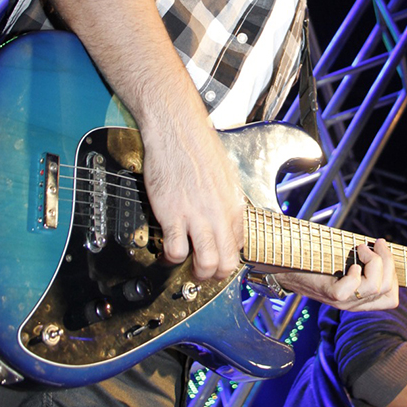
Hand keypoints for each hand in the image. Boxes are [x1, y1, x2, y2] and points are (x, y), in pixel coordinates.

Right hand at [141, 118, 244, 280]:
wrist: (178, 129)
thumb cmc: (200, 146)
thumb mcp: (226, 175)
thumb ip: (229, 203)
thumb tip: (230, 223)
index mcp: (233, 205)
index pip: (239, 247)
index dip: (228, 259)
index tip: (218, 260)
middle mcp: (218, 214)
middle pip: (225, 263)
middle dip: (216, 277)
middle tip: (204, 275)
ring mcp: (195, 216)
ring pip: (204, 263)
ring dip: (195, 273)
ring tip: (186, 268)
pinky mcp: (172, 214)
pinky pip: (175, 250)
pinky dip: (171, 258)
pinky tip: (167, 252)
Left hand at [276, 240, 398, 309]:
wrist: (284, 268)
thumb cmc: (314, 261)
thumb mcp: (342, 264)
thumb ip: (361, 262)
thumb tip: (382, 245)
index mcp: (359, 301)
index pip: (391, 299)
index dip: (393, 275)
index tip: (383, 252)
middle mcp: (354, 305)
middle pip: (387, 290)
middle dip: (387, 261)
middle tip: (375, 243)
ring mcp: (343, 302)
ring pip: (375, 287)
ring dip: (374, 261)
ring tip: (361, 249)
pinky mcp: (330, 294)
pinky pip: (352, 288)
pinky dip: (355, 273)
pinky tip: (350, 263)